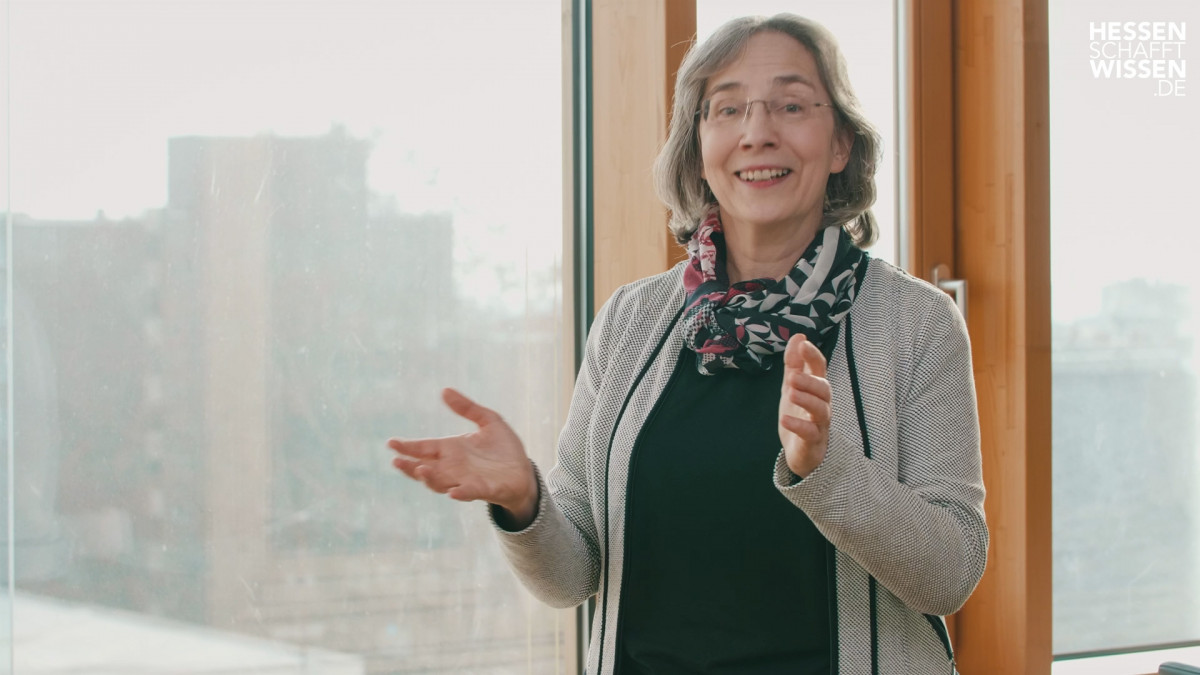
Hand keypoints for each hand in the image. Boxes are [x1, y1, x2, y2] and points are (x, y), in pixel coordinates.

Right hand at [389, 388, 537, 526]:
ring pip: (441, 482)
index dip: (408, 447)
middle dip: (410, 466)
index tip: (391, 443)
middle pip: (425, 468)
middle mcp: (454, 467)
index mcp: (452, 449)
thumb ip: (467, 408)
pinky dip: (460, 493)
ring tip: (420, 469)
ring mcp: (466, 480)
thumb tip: (445, 390)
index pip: (425, 448)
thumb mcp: (488, 421)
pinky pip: (469, 493)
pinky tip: (453, 492)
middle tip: (397, 460)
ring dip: (430, 478)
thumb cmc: (504, 448)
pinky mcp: (483, 490)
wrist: (524, 471)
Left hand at [778, 334, 831, 477]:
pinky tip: (785, 419)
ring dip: (807, 399)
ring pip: (821, 410)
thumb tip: (798, 337)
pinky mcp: (813, 442)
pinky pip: (810, 433)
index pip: (820, 368)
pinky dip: (798, 426)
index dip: (813, 355)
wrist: (799, 452)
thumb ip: (794, 364)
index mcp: (816, 389)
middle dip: (810, 381)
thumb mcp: (792, 387)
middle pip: (824, 389)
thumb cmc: (799, 415)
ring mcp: (820, 424)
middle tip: (793, 377)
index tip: (803, 343)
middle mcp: (822, 405)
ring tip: (791, 392)